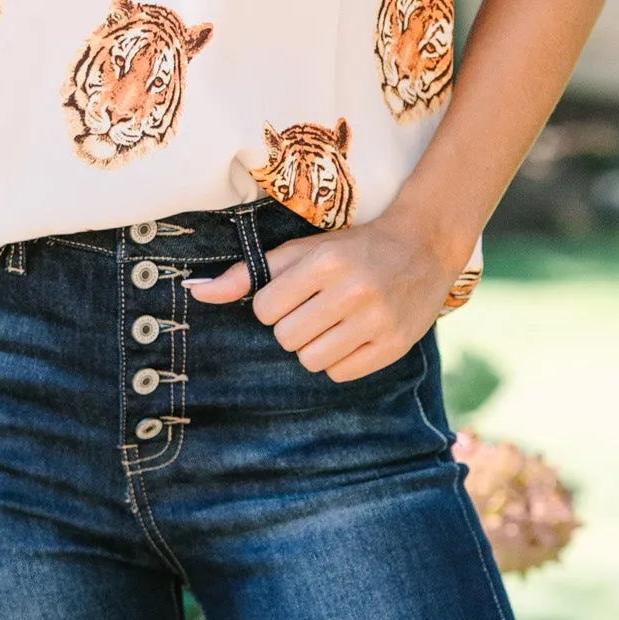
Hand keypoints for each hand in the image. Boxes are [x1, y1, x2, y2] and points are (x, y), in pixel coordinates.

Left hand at [188, 216, 453, 380]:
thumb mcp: (302, 250)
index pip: (265, 309)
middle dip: (293, 328)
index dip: (273, 306)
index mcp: (326, 262)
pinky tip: (353, 336)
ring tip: (333, 324)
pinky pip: (341, 374)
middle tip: (316, 310)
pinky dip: (339, 360)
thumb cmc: (352, 249)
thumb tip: (195, 291)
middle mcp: (353, 290)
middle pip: (286, 339)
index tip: (294, 295)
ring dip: (314, 347)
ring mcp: (377, 320)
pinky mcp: (394, 345)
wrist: (423, 246)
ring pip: (311, 360)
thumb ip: (247, 272)